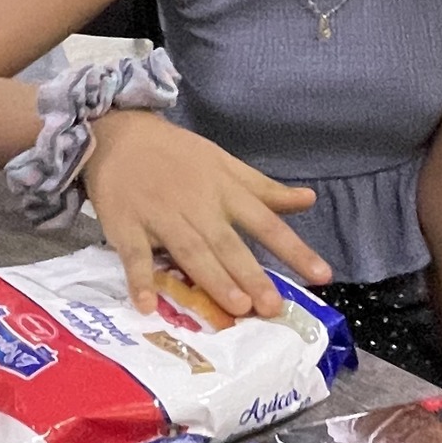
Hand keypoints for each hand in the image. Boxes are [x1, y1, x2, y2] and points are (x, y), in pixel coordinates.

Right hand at [81, 109, 332, 319]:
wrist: (119, 135)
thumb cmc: (178, 155)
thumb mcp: (225, 164)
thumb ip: (265, 189)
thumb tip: (309, 199)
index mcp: (224, 191)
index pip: (266, 223)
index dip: (294, 249)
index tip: (322, 276)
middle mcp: (197, 205)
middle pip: (227, 243)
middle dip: (250, 274)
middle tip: (271, 307)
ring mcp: (161, 217)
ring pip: (190, 250)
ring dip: (212, 278)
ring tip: (235, 307)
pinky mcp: (126, 226)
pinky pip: (134, 256)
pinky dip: (140, 279)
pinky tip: (148, 306)